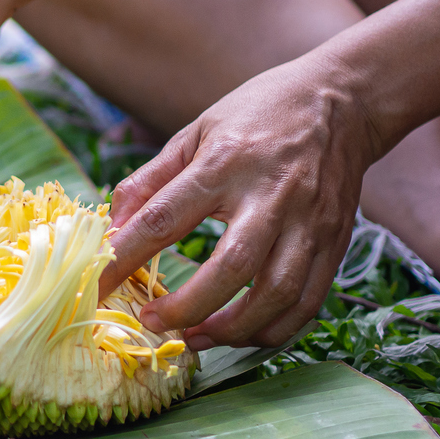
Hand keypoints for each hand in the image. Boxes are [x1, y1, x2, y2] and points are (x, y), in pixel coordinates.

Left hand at [97, 54, 380, 348]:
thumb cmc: (258, 113)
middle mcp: (271, 196)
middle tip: (151, 322)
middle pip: (231, 266)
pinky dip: (273, 329)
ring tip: (194, 338)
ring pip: (278, 293)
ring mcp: (309, 222)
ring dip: (233, 328)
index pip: (166, 218)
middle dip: (188, 306)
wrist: (343, 100)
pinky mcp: (337, 242)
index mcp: (225, 163)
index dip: (126, 256)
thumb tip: (111, 222)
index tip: (97, 287)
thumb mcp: (195, 131)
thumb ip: (151, 179)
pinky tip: (240, 334)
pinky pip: (308, 302)